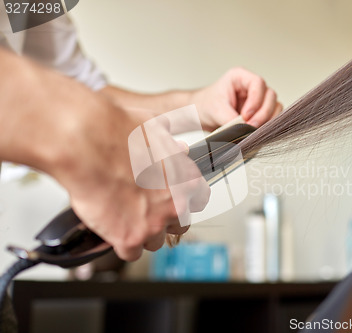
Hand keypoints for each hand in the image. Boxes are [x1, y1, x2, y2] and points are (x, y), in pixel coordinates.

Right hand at [52, 98, 209, 260]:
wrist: (89, 144)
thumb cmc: (117, 133)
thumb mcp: (155, 130)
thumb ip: (170, 146)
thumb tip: (177, 149)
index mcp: (186, 179)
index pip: (199, 199)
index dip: (184, 200)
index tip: (172, 199)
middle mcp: (176, 204)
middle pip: (180, 224)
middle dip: (164, 219)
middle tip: (145, 210)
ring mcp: (154, 223)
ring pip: (155, 241)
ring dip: (142, 233)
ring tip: (125, 218)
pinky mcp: (130, 238)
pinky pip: (131, 253)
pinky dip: (121, 244)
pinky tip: (112, 230)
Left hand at [190, 67, 282, 130]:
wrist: (201, 114)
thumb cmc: (205, 105)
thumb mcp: (216, 110)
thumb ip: (231, 119)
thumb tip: (245, 130)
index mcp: (240, 77)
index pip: (258, 83)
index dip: (256, 100)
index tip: (246, 115)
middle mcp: (252, 86)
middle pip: (270, 95)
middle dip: (263, 113)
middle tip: (251, 126)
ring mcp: (258, 98)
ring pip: (275, 106)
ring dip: (268, 119)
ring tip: (254, 130)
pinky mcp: (260, 111)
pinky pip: (272, 116)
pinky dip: (268, 124)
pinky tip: (258, 131)